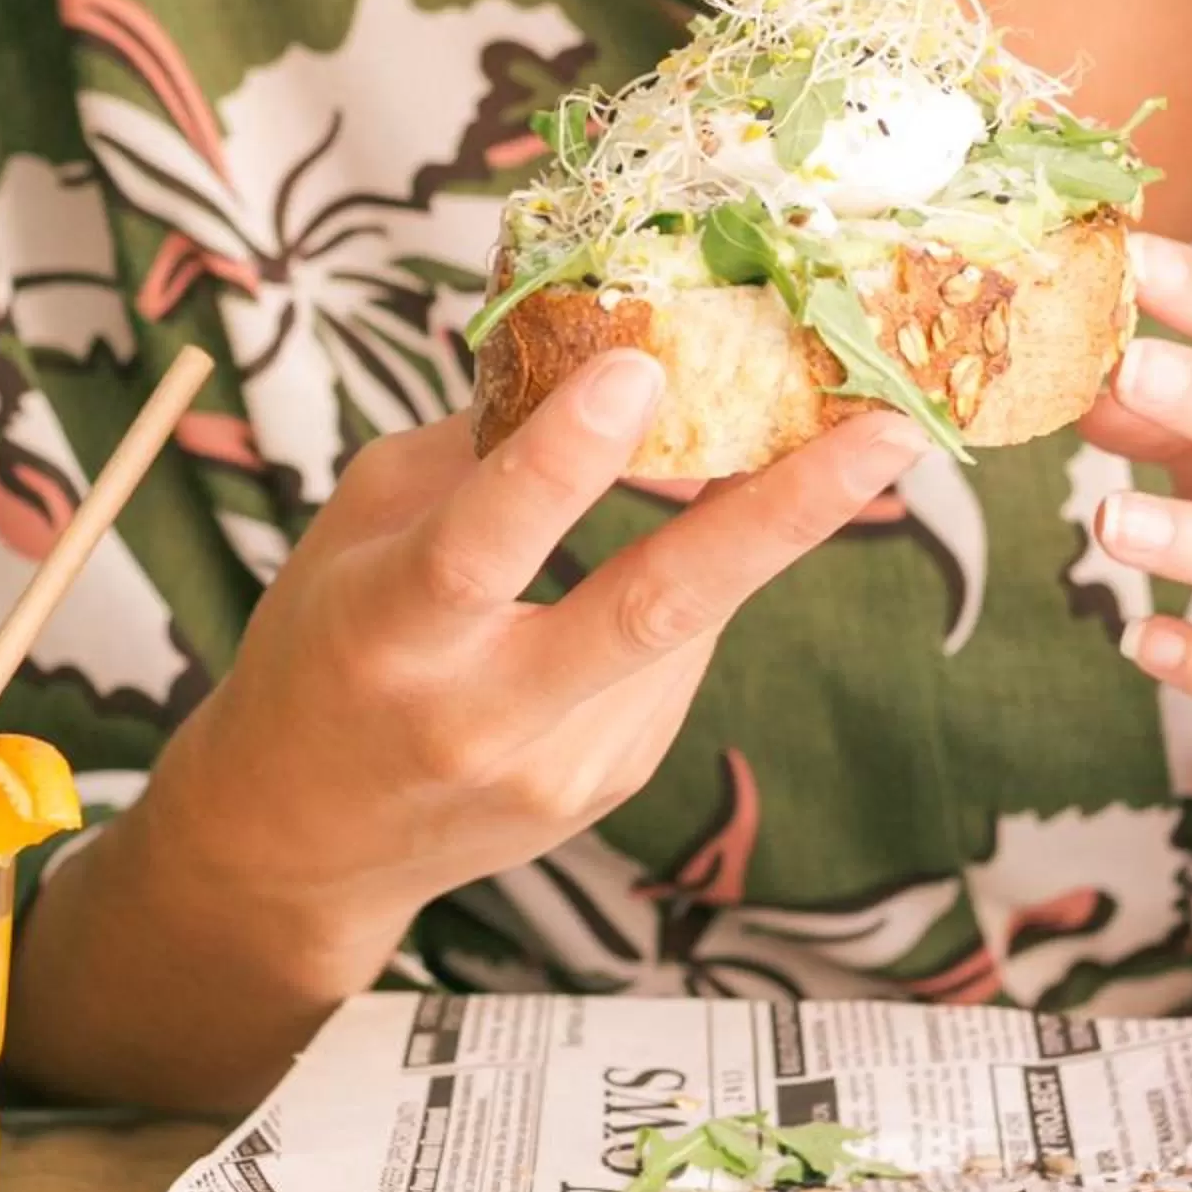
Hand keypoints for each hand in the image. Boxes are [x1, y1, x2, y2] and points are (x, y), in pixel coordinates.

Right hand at [143, 357, 925, 1001]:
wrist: (302, 847)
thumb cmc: (322, 650)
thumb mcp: (356, 531)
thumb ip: (473, 451)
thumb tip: (599, 344)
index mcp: (390, 635)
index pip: (481, 544)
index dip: (563, 458)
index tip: (643, 366)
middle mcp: (481, 717)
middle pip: (652, 609)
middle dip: (784, 512)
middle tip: (888, 432)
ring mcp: (560, 769)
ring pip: (687, 620)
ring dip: (747, 524)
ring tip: (817, 441)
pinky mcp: (613, 783)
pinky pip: (676, 656)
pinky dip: (686, 586)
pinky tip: (668, 556)